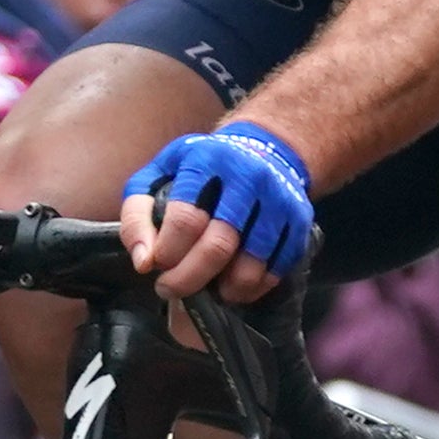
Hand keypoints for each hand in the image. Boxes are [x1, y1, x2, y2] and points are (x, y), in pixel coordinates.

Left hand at [119, 120, 313, 306]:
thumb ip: (139, 213)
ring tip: (207, 289)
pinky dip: (253, 288)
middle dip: (188, 278)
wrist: (266, 148)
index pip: (186, 218)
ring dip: (224, 289)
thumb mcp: (161, 173)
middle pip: (219, 244)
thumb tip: (143, 262)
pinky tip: (234, 286)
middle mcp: (248, 177)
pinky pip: (277, 269)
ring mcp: (279, 199)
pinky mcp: (299, 220)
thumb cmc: (204, 168)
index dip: (167, 251)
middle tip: (171, 289)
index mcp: (207, 160)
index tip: (156, 266)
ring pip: (251, 263)